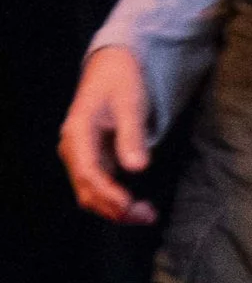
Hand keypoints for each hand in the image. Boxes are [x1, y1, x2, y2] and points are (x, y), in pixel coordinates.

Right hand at [60, 45, 157, 225]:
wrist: (112, 66)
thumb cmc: (121, 80)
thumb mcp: (130, 103)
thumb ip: (131, 135)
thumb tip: (137, 168)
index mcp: (77, 132)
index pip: (88, 172)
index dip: (108, 194)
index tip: (131, 206)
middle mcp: (73, 147)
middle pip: (87, 190)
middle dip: (115, 208)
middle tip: (148, 216)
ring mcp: (80, 155)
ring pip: (90, 193)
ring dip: (115, 209)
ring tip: (147, 214)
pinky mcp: (91, 159)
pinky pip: (98, 186)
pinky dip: (115, 200)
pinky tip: (138, 204)